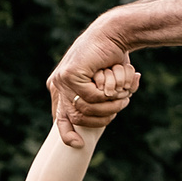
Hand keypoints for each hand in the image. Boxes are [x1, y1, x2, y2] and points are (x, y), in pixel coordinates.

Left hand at [46, 21, 137, 146]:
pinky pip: (90, 97)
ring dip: (108, 106)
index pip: (60, 118)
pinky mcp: (69, 74)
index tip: (78, 145)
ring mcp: (61, 79)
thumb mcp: (102, 84)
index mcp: (62, 88)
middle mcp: (58, 84)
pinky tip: (115, 88)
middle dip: (102, 118)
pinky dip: (106, 95)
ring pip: (84, 108)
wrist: (112, 35)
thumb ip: (97, 101)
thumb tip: (93, 119)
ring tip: (123, 98)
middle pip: (76, 117)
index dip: (67, 133)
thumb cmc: (111, 60)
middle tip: (121, 107)